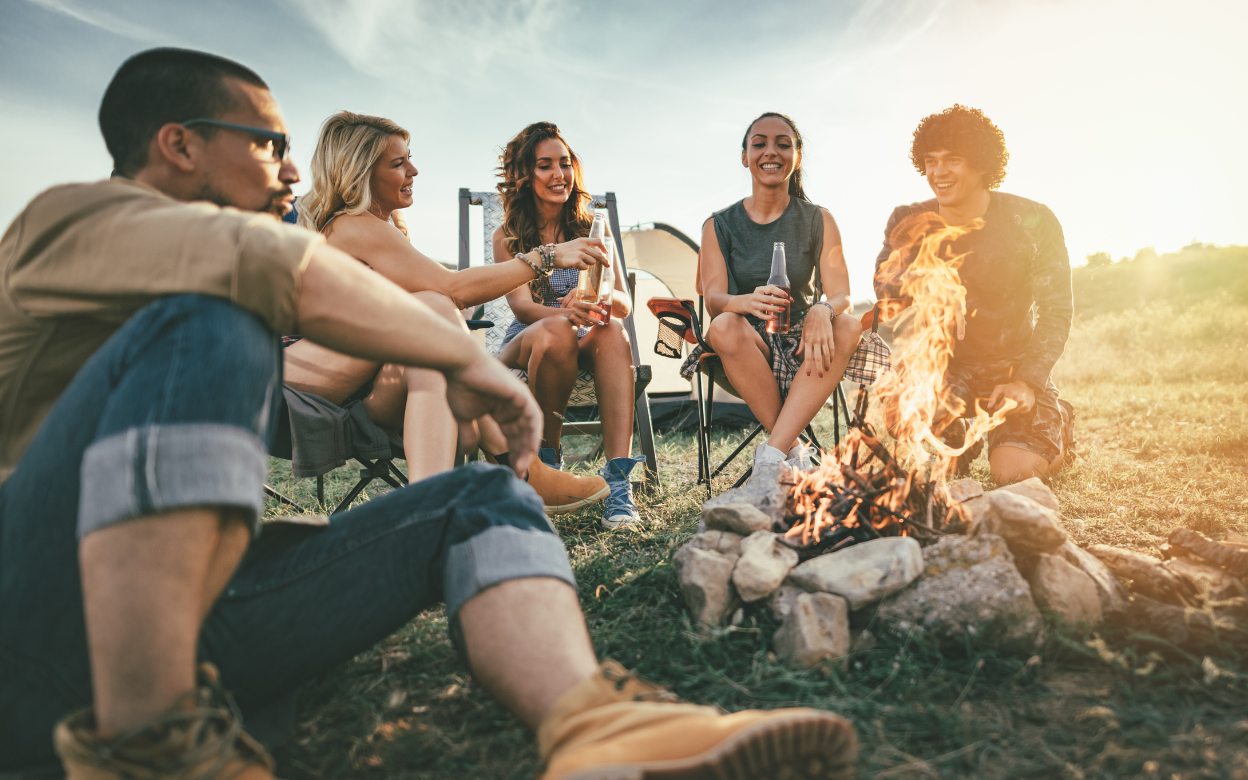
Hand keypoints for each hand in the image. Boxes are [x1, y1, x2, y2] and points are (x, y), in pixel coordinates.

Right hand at [444, 354, 541, 475]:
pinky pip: (534, 417)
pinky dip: (534, 433)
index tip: (510, 470)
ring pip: (530, 428)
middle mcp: (513, 406)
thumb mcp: (465, 416)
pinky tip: (530, 449)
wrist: (459, 365)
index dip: (512, 453)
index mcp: (501, 410)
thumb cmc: (460, 385)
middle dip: (521, 455)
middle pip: (522, 435)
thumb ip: (470, 433)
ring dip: (527, 448)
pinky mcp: (521, 394)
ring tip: (522, 466)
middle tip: (517, 473)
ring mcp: (519, 399)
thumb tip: (467, 451)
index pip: (512, 436)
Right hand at [552, 237, 608, 269]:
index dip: (603, 248)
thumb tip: (596, 254)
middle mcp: (582, 246)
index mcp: (582, 240)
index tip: (606, 252)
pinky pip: (585, 267)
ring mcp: (580, 254)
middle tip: (607, 265)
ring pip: (592, 262)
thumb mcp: (574, 245)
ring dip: (588, 264)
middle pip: (598, 254)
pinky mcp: (577, 261)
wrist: (551, 255)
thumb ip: (584, 247)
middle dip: (604, 261)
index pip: (598, 241)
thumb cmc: (563, 251)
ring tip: (579, 263)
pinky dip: (581, 268)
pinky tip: (575, 266)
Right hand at [559, 293, 603, 327]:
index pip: (589, 305)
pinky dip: (586, 324)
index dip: (598, 309)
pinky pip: (580, 323)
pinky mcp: (572, 318)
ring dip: (592, 322)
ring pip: (583, 320)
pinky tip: (591, 324)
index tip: (605, 313)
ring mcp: (573, 312)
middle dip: (595, 319)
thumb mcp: (588, 298)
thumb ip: (595, 298)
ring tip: (599, 323)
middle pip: (586, 315)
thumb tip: (603, 297)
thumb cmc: (583, 302)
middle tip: (602, 323)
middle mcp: (575, 305)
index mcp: (580, 299)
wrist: (571, 306)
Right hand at [742, 284, 789, 320]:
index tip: (786, 295)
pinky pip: (762, 316)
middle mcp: (756, 296)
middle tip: (787, 303)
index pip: (770, 289)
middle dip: (779, 301)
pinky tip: (775, 317)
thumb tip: (791, 299)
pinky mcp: (754, 312)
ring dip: (775, 309)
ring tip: (783, 309)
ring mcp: (754, 305)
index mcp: (760, 289)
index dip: (779, 292)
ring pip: (765, 307)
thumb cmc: (760, 297)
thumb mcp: (765, 292)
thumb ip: (776, 294)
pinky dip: (769, 317)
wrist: (746, 303)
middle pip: (768, 299)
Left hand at [796, 305, 835, 376]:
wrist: (819, 312)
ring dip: (827, 363)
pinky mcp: (830, 336)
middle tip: (820, 376)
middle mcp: (816, 341)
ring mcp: (824, 339)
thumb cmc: (809, 322)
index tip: (808, 374)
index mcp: (807, 341)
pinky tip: (831, 361)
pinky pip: (832, 348)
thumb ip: (801, 344)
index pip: (808, 356)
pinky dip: (832, 355)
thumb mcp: (803, 332)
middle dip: (818, 368)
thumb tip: (798, 353)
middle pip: (818, 358)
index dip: (808, 366)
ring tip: (827, 370)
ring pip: (826, 354)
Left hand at [987, 379, 1034, 416]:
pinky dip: (1014, 411)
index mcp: (1010, 395)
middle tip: (1002, 405)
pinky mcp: (1027, 409)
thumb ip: (993, 397)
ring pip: (1010, 414)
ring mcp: (1023, 406)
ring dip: (1007, 411)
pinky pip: (1016, 414)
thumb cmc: (1011, 387)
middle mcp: (1018, 401)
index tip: (997, 405)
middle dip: (1001, 410)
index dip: (996, 407)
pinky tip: (1015, 405)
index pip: (999, 408)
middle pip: (1004, 412)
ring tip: (1009, 404)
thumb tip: (989, 407)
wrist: (1027, 387)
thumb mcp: (1000, 388)